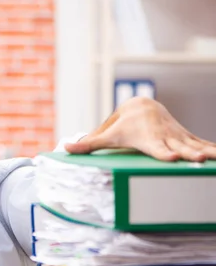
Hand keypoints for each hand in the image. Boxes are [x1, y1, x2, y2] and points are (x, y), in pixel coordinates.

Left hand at [64, 97, 215, 161]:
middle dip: (189, 153)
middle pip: (178, 146)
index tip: (173, 157)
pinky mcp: (185, 138)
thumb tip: (64, 148)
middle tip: (197, 160)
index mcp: (146, 138)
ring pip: (194, 145)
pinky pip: (202, 143)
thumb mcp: (107, 133)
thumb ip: (88, 143)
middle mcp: (164, 137)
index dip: (164, 153)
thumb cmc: (122, 124)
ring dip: (206, 152)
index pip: (156, 147)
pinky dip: (214, 149)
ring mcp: (177, 137)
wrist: (143, 105)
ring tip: (214, 160)